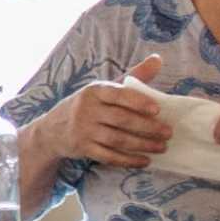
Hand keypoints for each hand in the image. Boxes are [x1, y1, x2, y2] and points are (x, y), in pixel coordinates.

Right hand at [36, 57, 170, 169]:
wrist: (52, 129)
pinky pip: (108, 156)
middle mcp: (86, 110)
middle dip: (147, 127)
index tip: (158, 109)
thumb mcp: (105, 88)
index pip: (118, 95)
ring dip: (142, 145)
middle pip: (121, 120)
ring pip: (117, 140)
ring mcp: (83, 130)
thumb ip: (133, 76)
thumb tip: (158, 59)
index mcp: (95, 91)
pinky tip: (144, 161)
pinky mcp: (82, 148)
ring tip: (162, 147)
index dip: (137, 102)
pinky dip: (128, 160)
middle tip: (168, 133)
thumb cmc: (88, 105)